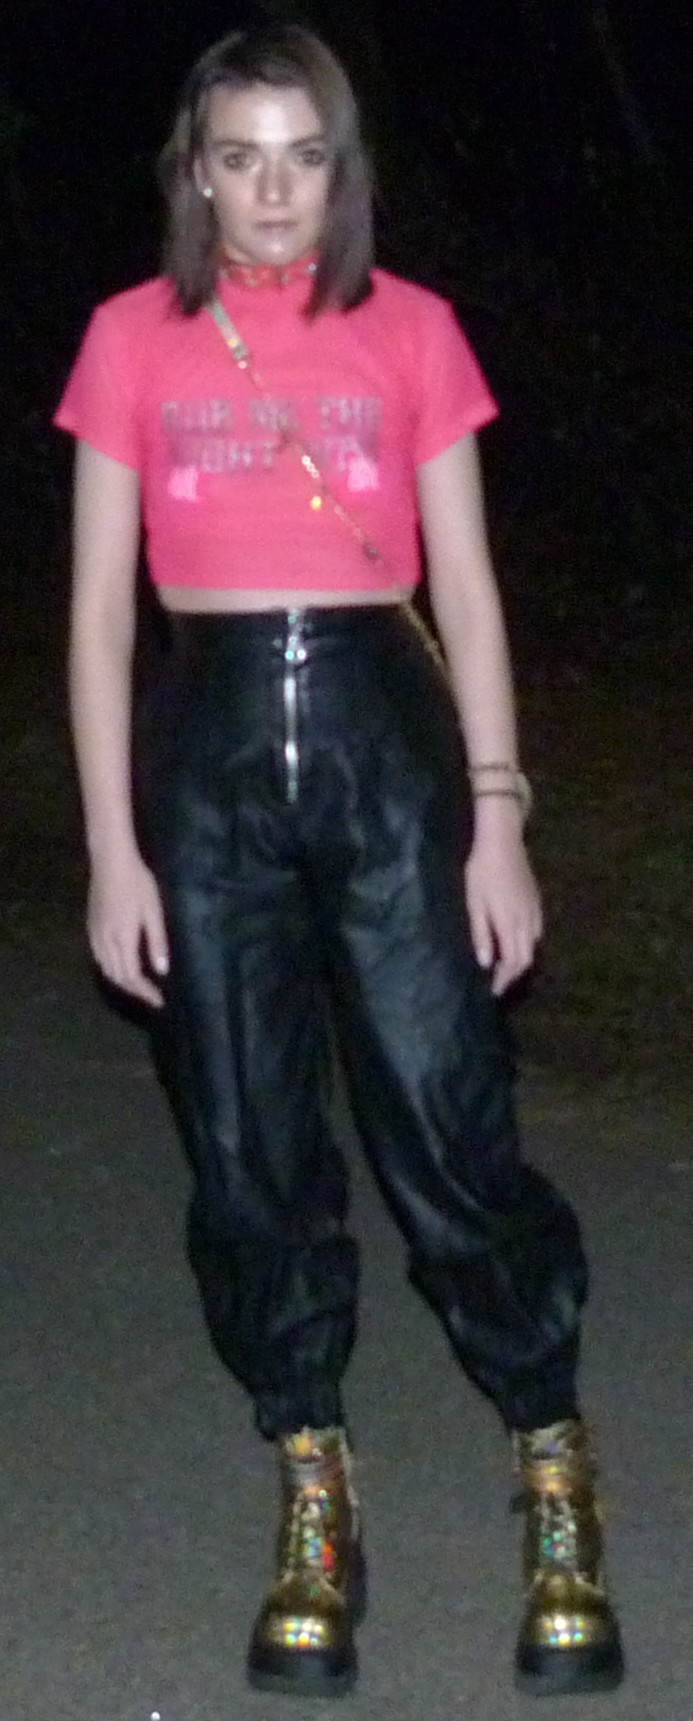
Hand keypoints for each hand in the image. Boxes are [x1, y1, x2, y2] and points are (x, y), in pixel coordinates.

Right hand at [87, 846, 168, 1006]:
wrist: (110, 861)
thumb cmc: (137, 883)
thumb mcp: (153, 911)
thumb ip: (157, 941)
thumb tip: (162, 971)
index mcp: (123, 939)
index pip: (133, 976)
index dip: (145, 992)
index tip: (159, 1002)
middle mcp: (105, 941)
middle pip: (117, 976)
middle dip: (135, 990)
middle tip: (152, 996)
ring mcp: (95, 934)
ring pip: (106, 969)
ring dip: (122, 981)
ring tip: (139, 985)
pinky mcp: (91, 927)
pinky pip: (99, 957)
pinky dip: (111, 968)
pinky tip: (121, 965)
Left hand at [464, 826, 542, 995]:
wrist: (503, 842)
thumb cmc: (482, 871)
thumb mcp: (475, 903)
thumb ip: (481, 933)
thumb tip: (485, 962)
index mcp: (510, 924)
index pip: (512, 962)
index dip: (504, 979)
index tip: (495, 991)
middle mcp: (527, 921)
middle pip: (526, 957)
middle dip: (514, 974)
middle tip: (500, 982)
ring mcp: (534, 910)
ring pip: (533, 945)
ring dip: (522, 959)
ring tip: (507, 966)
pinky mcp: (536, 900)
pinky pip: (536, 931)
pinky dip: (528, 943)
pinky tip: (518, 941)